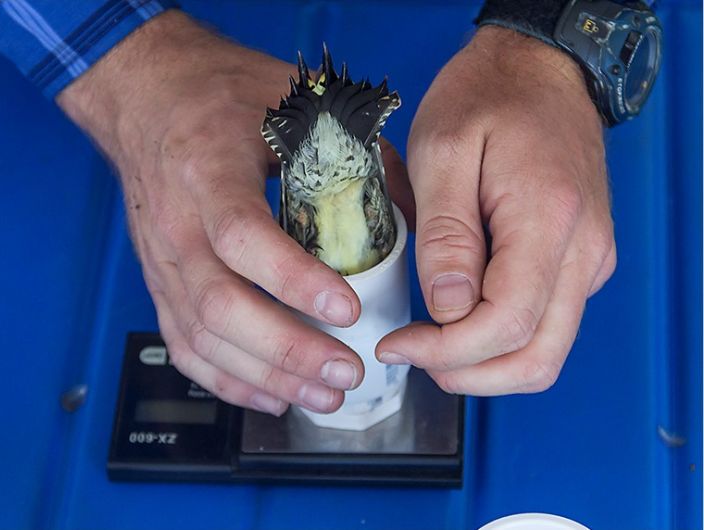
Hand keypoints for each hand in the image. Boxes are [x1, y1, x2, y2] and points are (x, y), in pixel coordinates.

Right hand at [58, 12, 414, 414]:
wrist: (144, 96)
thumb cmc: (216, 95)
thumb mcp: (290, 104)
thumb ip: (350, 151)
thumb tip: (407, 211)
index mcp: (207, 172)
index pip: (243, 238)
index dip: (294, 281)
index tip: (347, 308)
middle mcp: (177, 224)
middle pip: (219, 306)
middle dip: (287, 350)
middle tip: (347, 369)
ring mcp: (163, 260)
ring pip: (203, 337)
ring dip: (266, 376)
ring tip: (324, 393)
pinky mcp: (160, 283)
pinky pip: (185, 346)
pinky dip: (228, 380)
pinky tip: (272, 394)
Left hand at [377, 26, 615, 394]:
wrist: (539, 69)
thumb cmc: (486, 97)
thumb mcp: (442, 152)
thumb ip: (446, 235)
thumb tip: (447, 309)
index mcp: (548, 222)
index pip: (505, 325)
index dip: (446, 352)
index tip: (396, 345)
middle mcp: (584, 253)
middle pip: (537, 359)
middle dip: (467, 375)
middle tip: (411, 355)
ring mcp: (589, 261)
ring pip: (544, 352)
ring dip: (484, 365)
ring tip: (428, 342)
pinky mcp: (580, 262)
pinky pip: (545, 324)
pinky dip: (499, 340)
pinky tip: (456, 316)